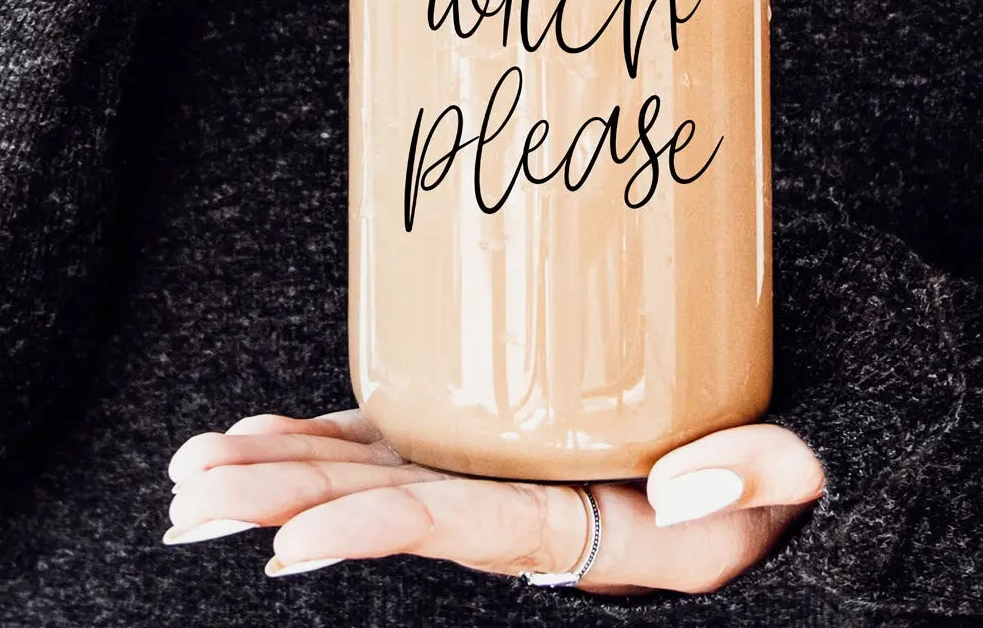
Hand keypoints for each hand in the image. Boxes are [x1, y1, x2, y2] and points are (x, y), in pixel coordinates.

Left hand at [164, 411, 824, 594]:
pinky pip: (400, 444)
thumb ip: (759, 479)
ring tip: (197, 470)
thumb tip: (683, 482)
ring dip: (283, 469)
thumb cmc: (777, 494)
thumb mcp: (793, 492)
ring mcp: (498, 473)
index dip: (369, 534)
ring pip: (375, 471)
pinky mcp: (496, 440)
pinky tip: (274, 433)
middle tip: (189, 494)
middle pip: (383, 502)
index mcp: (575, 528)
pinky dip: (331, 438)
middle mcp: (517, 510)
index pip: (456, 532)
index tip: (283, 549)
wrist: (764, 486)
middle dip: (283, 499)